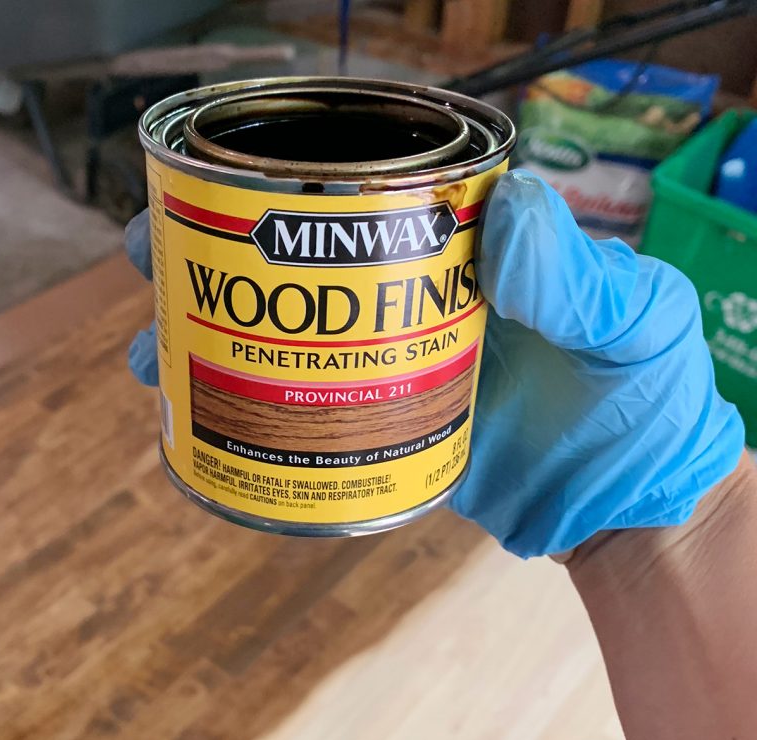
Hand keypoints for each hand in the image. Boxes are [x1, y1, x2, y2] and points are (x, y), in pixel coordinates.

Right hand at [124, 171, 743, 556]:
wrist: (624, 505)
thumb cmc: (644, 399)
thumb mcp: (632, 322)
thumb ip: (577, 274)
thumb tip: (508, 214)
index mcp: (459, 252)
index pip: (361, 196)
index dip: (283, 181)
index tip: (218, 180)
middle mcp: (405, 302)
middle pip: (293, 271)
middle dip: (213, 261)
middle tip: (151, 256)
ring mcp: (383, 371)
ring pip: (280, 346)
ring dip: (207, 344)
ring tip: (154, 353)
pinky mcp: (376, 435)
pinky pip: (299, 422)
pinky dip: (244, 421)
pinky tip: (196, 424)